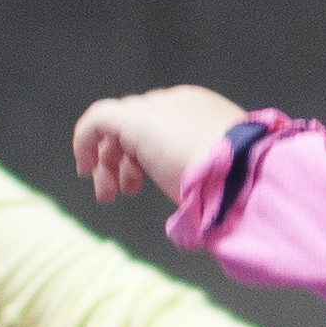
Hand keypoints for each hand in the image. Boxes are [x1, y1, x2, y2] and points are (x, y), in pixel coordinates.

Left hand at [71, 85, 250, 205]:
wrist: (241, 173)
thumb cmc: (239, 186)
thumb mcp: (222, 181)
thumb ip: (204, 187)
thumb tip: (193, 223)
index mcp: (203, 113)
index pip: (164, 125)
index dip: (144, 155)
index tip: (138, 186)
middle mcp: (178, 103)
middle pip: (138, 125)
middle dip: (124, 159)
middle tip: (119, 193)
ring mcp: (156, 109)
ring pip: (117, 126)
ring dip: (107, 160)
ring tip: (107, 194)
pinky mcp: (134, 119)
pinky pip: (99, 120)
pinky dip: (85, 141)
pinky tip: (84, 167)